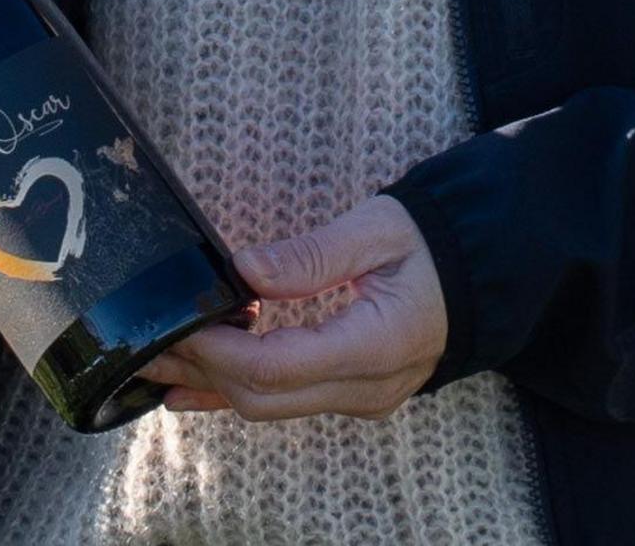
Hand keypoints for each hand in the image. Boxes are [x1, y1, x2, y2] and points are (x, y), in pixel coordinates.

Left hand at [142, 194, 447, 421]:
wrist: (489, 271)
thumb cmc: (437, 242)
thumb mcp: (380, 229)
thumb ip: (312, 255)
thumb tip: (244, 269)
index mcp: (377, 344)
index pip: (277, 366)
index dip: (218, 350)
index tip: (178, 322)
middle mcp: (368, 386)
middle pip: (263, 397)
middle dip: (199, 371)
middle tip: (145, 342)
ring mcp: (362, 398)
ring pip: (269, 406)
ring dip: (210, 383)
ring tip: (153, 360)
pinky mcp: (353, 394)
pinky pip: (286, 403)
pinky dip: (236, 393)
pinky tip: (190, 391)